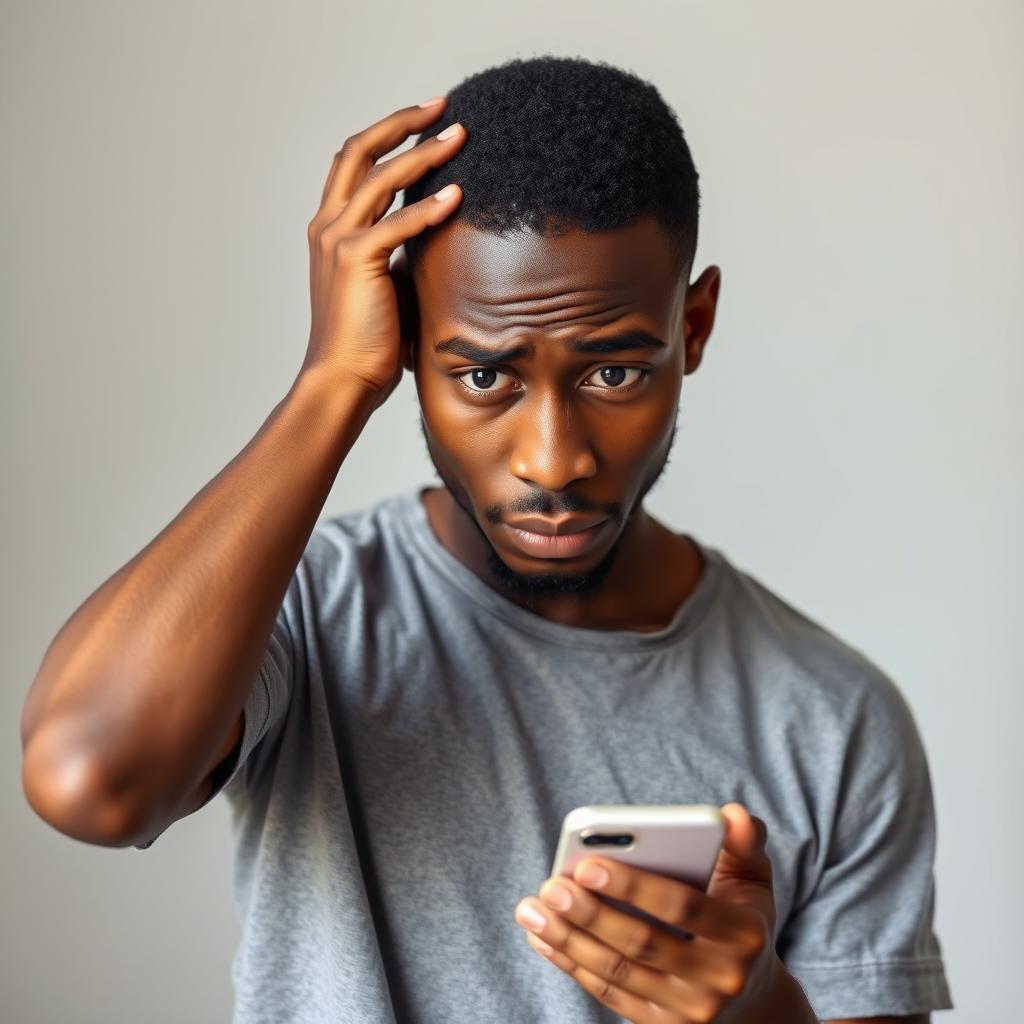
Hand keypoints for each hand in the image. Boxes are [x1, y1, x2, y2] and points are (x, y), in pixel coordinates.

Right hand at [302, 95, 466, 407]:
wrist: (342, 380)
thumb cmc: (367, 344)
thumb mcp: (386, 286)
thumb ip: (402, 255)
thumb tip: (437, 238)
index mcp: (331, 229)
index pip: (355, 164)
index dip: (388, 136)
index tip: (427, 121)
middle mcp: (328, 226)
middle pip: (360, 151)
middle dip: (402, 123)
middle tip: (443, 107)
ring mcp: (338, 240)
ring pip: (381, 177)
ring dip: (423, 153)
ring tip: (460, 136)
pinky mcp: (356, 261)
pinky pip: (397, 223)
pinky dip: (428, 206)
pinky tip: (458, 196)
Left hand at [514, 804, 782, 1022]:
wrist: (753, 997)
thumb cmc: (740, 916)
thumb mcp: (753, 877)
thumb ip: (744, 842)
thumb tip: (731, 813)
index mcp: (743, 934)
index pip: (683, 907)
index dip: (633, 886)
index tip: (587, 864)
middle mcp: (721, 980)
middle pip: (643, 943)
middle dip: (590, 913)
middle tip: (551, 885)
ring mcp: (692, 1012)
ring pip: (619, 972)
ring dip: (568, 941)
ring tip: (532, 910)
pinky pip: (610, 995)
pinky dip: (572, 965)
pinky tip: (543, 938)